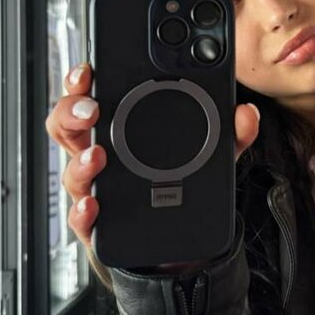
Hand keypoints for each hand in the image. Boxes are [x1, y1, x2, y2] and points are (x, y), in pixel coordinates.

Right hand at [45, 61, 260, 260]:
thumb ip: (230, 133)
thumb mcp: (211, 156)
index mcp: (119, 130)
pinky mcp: (99, 226)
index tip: (89, 70)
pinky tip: (93, 206)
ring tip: (96, 156)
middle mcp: (99, 157)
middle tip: (90, 108)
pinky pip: (81, 219)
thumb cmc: (183, 186)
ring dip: (79, 161)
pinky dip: (83, 212)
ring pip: (72, 171)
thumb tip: (247, 113)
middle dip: (70, 112)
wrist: (178, 244)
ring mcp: (96, 190)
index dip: (83, 81)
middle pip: (67, 126)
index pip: (92, 96)